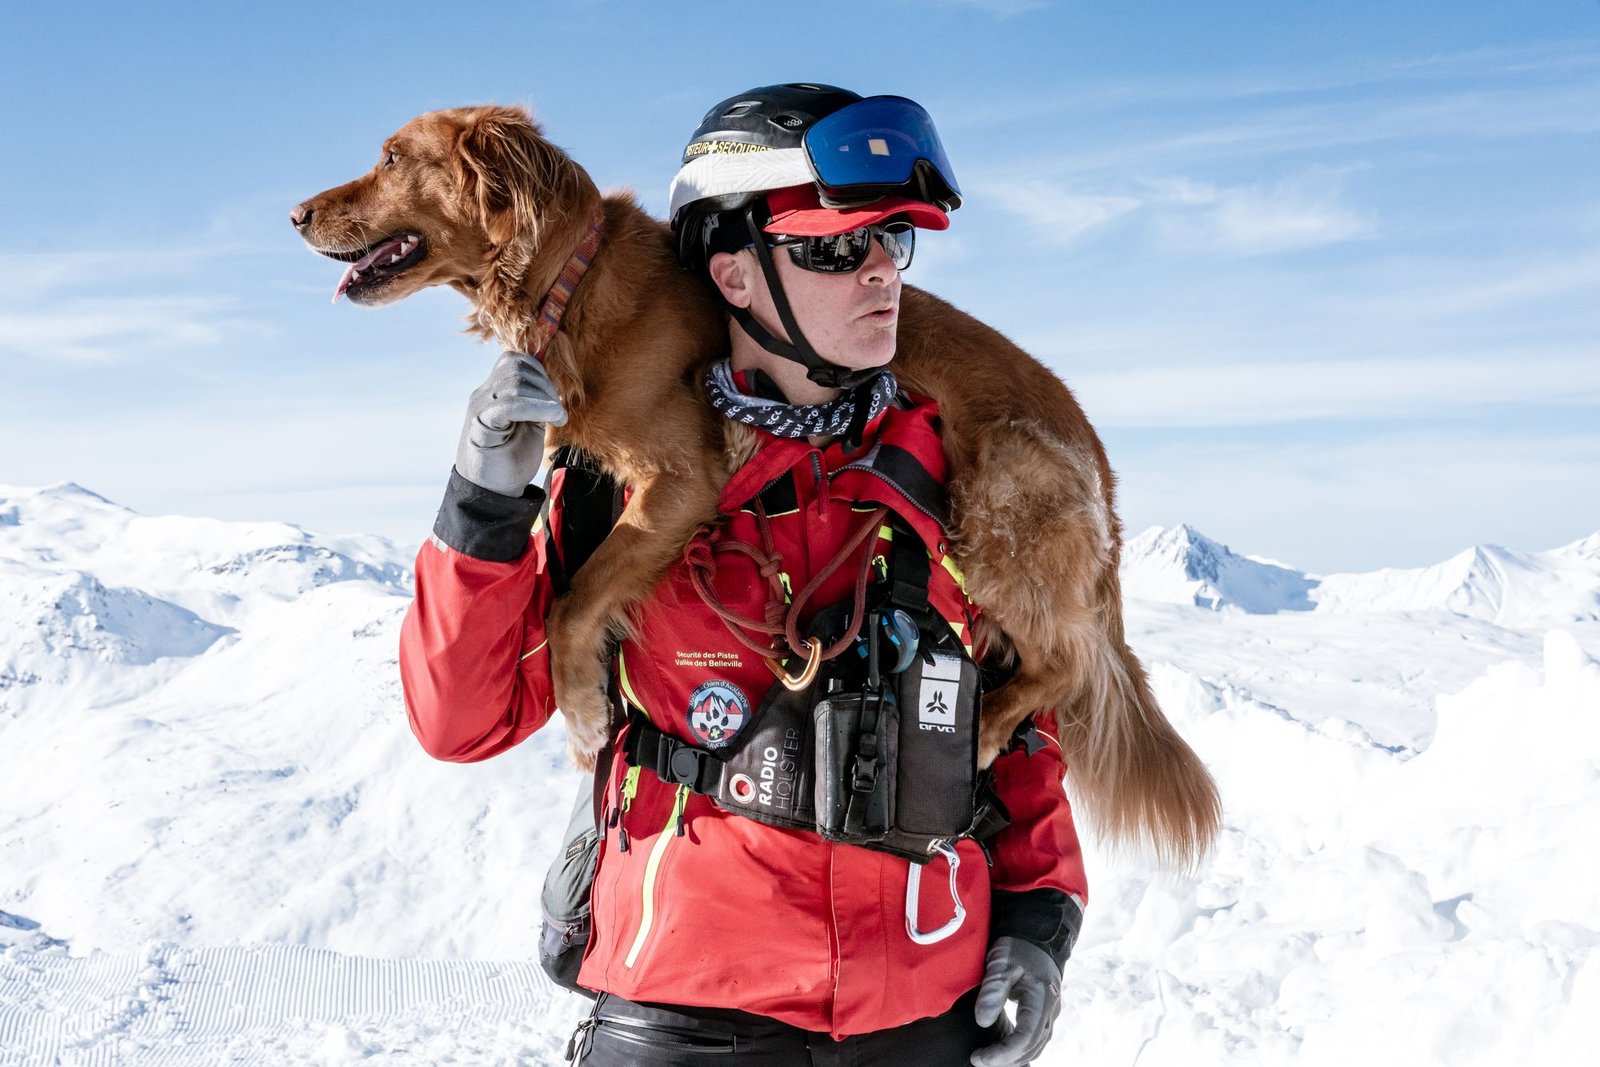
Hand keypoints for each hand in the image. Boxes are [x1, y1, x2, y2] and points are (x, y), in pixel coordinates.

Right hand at [454, 350, 567, 496]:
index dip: (538, 371)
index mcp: (493, 393)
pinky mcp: (481, 426)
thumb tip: (553, 385)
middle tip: (556, 409)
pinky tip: (552, 419)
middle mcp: (483, 396)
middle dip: (544, 383)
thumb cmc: (511, 460)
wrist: (492, 493)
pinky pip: (509, 404)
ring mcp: (480, 409)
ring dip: (544, 397)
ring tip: (556, 417)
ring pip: (514, 383)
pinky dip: (536, 408)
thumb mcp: (529, 425)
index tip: (553, 395)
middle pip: (515, 366)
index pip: (512, 360)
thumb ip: (535, 403)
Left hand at [970, 937, 1061, 1066]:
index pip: (1025, 1038)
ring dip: (1014, 1057)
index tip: (979, 1058)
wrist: (1035, 935)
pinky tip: (1003, 1051)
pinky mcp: (1044, 1012)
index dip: (1003, 1053)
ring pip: (1036, 1046)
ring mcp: (1050, 1012)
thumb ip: (993, 992)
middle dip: (1006, 1059)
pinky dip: (1020, 1049)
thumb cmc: (1018, 947)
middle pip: (1032, 1047)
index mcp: (1041, 998)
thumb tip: (983, 1022)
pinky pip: (1035, 1038)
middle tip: (979, 1060)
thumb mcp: (1001, 964)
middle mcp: (1051, 1010)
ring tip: (988, 1059)